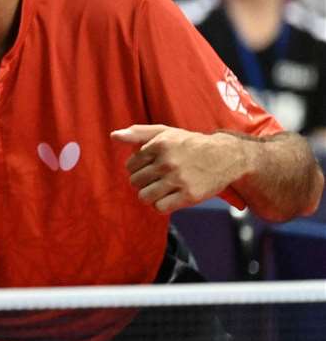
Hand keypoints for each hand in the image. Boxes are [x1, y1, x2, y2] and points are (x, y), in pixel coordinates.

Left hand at [111, 124, 245, 213]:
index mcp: (160, 144)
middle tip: (157, 179)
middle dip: (142, 182)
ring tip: (160, 190)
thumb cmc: (190, 144)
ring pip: (144, 196)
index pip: (130, 165)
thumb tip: (113, 136)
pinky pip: (160, 207)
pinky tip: (169, 198)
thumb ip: (138, 133)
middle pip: (135, 181)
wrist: (227, 156)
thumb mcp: (166, 132)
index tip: (150, 167)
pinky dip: (161, 205)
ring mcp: (179, 179)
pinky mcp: (189, 195)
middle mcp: (168, 161)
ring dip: (150, 195)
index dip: (138, 168)